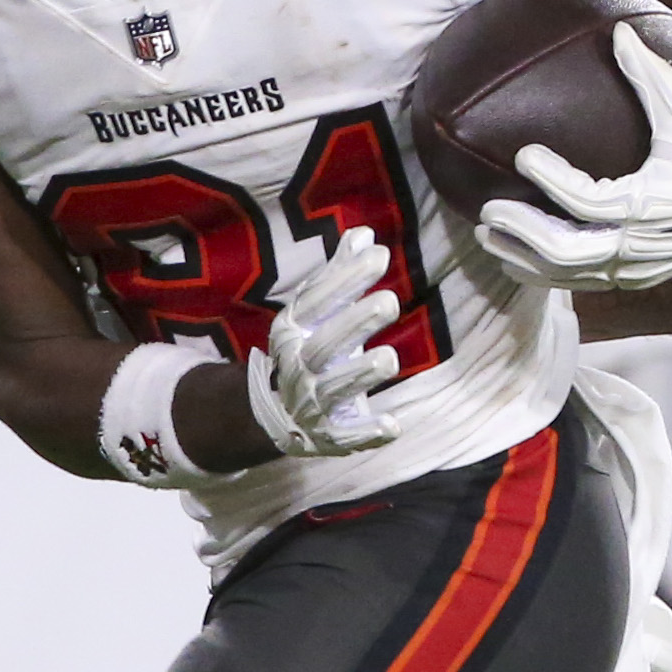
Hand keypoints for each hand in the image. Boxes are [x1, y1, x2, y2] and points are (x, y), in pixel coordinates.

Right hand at [239, 226, 403, 456]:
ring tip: (389, 358)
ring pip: (333, 389)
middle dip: (355, 323)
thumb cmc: (310, 350)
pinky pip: (346, 437)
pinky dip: (367, 433)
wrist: (279, 414)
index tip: (380, 256)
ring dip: (360, 374)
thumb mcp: (318, 314)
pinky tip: (392, 426)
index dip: (346, 279)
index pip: (315, 302)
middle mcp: (297, 366)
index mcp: (292, 331)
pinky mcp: (328, 436)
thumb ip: (340, 276)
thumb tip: (365, 234)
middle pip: (322, 346)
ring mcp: (310, 404)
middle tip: (390, 301)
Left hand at [475, 26, 671, 291]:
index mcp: (650, 203)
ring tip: (488, 237)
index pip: (587, 200)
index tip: (524, 155)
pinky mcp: (636, 277)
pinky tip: (518, 256)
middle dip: (522, 233)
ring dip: (525, 259)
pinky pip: (583, 283)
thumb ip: (651, 74)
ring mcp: (637, 266)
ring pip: (569, 275)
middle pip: (566, 251)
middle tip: (488, 211)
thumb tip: (618, 30)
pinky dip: (547, 273)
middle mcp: (641, 243)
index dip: (551, 180)